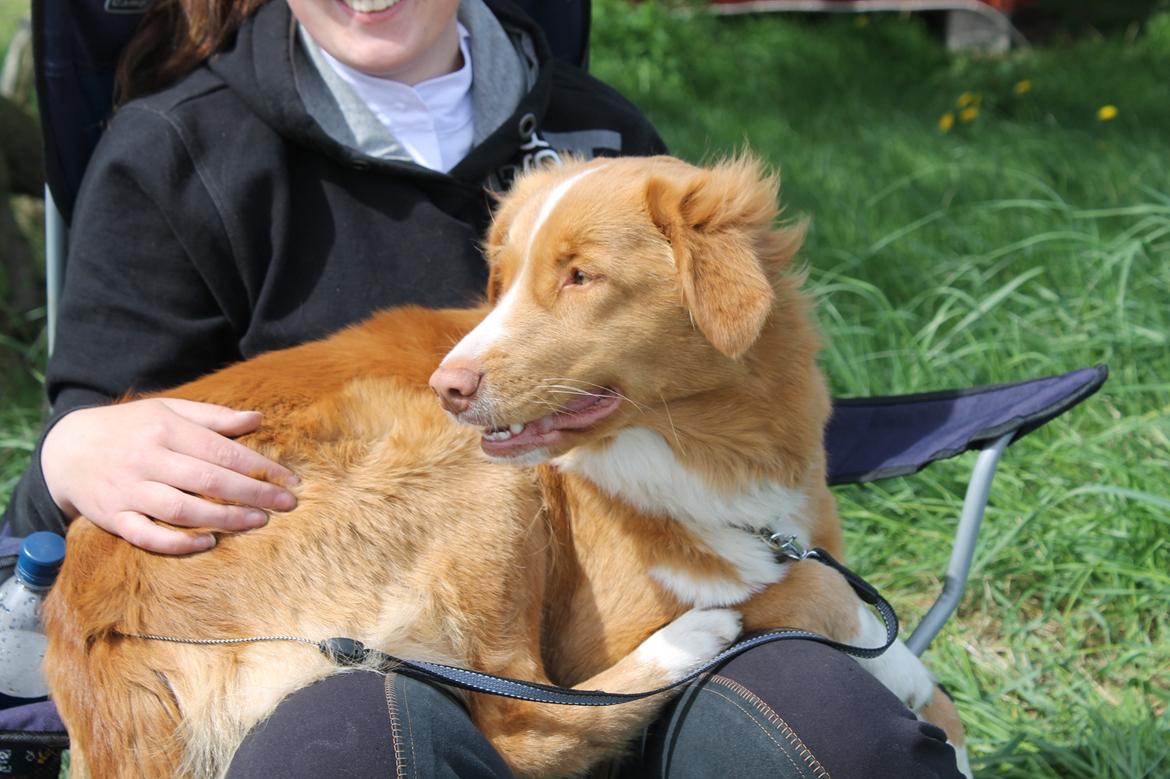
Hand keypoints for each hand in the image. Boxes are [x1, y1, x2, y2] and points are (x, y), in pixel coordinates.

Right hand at [41, 398, 298, 554]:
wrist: (66, 449)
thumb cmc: (129, 428)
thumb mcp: (167, 411)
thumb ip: (213, 417)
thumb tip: (257, 418)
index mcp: (164, 429)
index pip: (221, 450)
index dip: (259, 466)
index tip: (289, 480)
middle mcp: (147, 459)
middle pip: (207, 479)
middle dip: (252, 493)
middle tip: (286, 504)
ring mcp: (128, 491)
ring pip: (181, 509)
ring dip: (223, 518)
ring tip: (258, 522)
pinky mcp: (113, 518)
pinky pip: (146, 536)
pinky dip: (178, 543)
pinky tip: (209, 543)